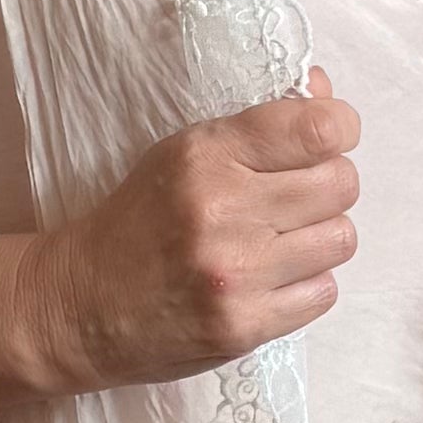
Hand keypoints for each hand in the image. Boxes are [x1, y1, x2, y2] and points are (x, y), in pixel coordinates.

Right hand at [30, 76, 360, 391]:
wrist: (81, 305)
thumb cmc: (138, 222)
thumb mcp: (183, 154)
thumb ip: (258, 126)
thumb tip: (327, 95)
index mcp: (207, 156)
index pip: (318, 130)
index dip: (339, 128)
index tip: (329, 138)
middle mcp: (224, 211)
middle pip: (341, 183)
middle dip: (328, 185)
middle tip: (296, 198)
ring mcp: (237, 274)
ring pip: (341, 238)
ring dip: (321, 237)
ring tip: (283, 241)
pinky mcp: (245, 326)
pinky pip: (324, 292)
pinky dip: (307, 284)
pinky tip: (271, 279)